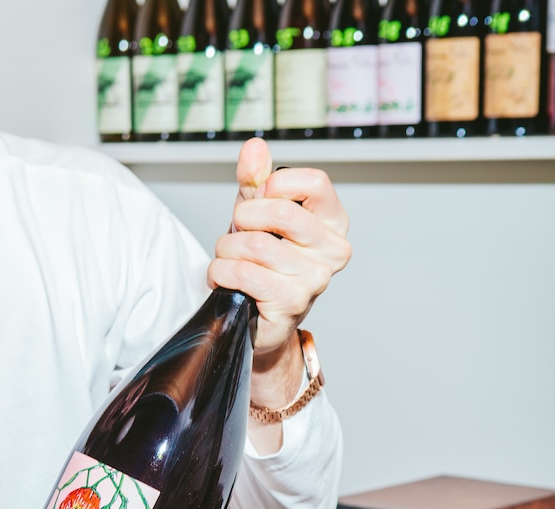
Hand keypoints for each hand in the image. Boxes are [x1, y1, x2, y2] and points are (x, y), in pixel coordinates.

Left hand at [208, 137, 350, 355]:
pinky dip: (221, 272)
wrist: (258, 315)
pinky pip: (243, 273)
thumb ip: (256, 178)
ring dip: (226, 250)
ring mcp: (316, 279)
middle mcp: (334, 250)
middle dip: (243, 220)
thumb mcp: (257, 212)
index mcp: (334, 221)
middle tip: (238, 233)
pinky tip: (225, 279)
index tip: (260, 200)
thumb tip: (255, 146)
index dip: (274, 186)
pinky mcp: (292, 303)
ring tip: (230, 260)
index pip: (314, 182)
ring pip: (254, 244)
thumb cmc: (262, 261)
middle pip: (280, 212)